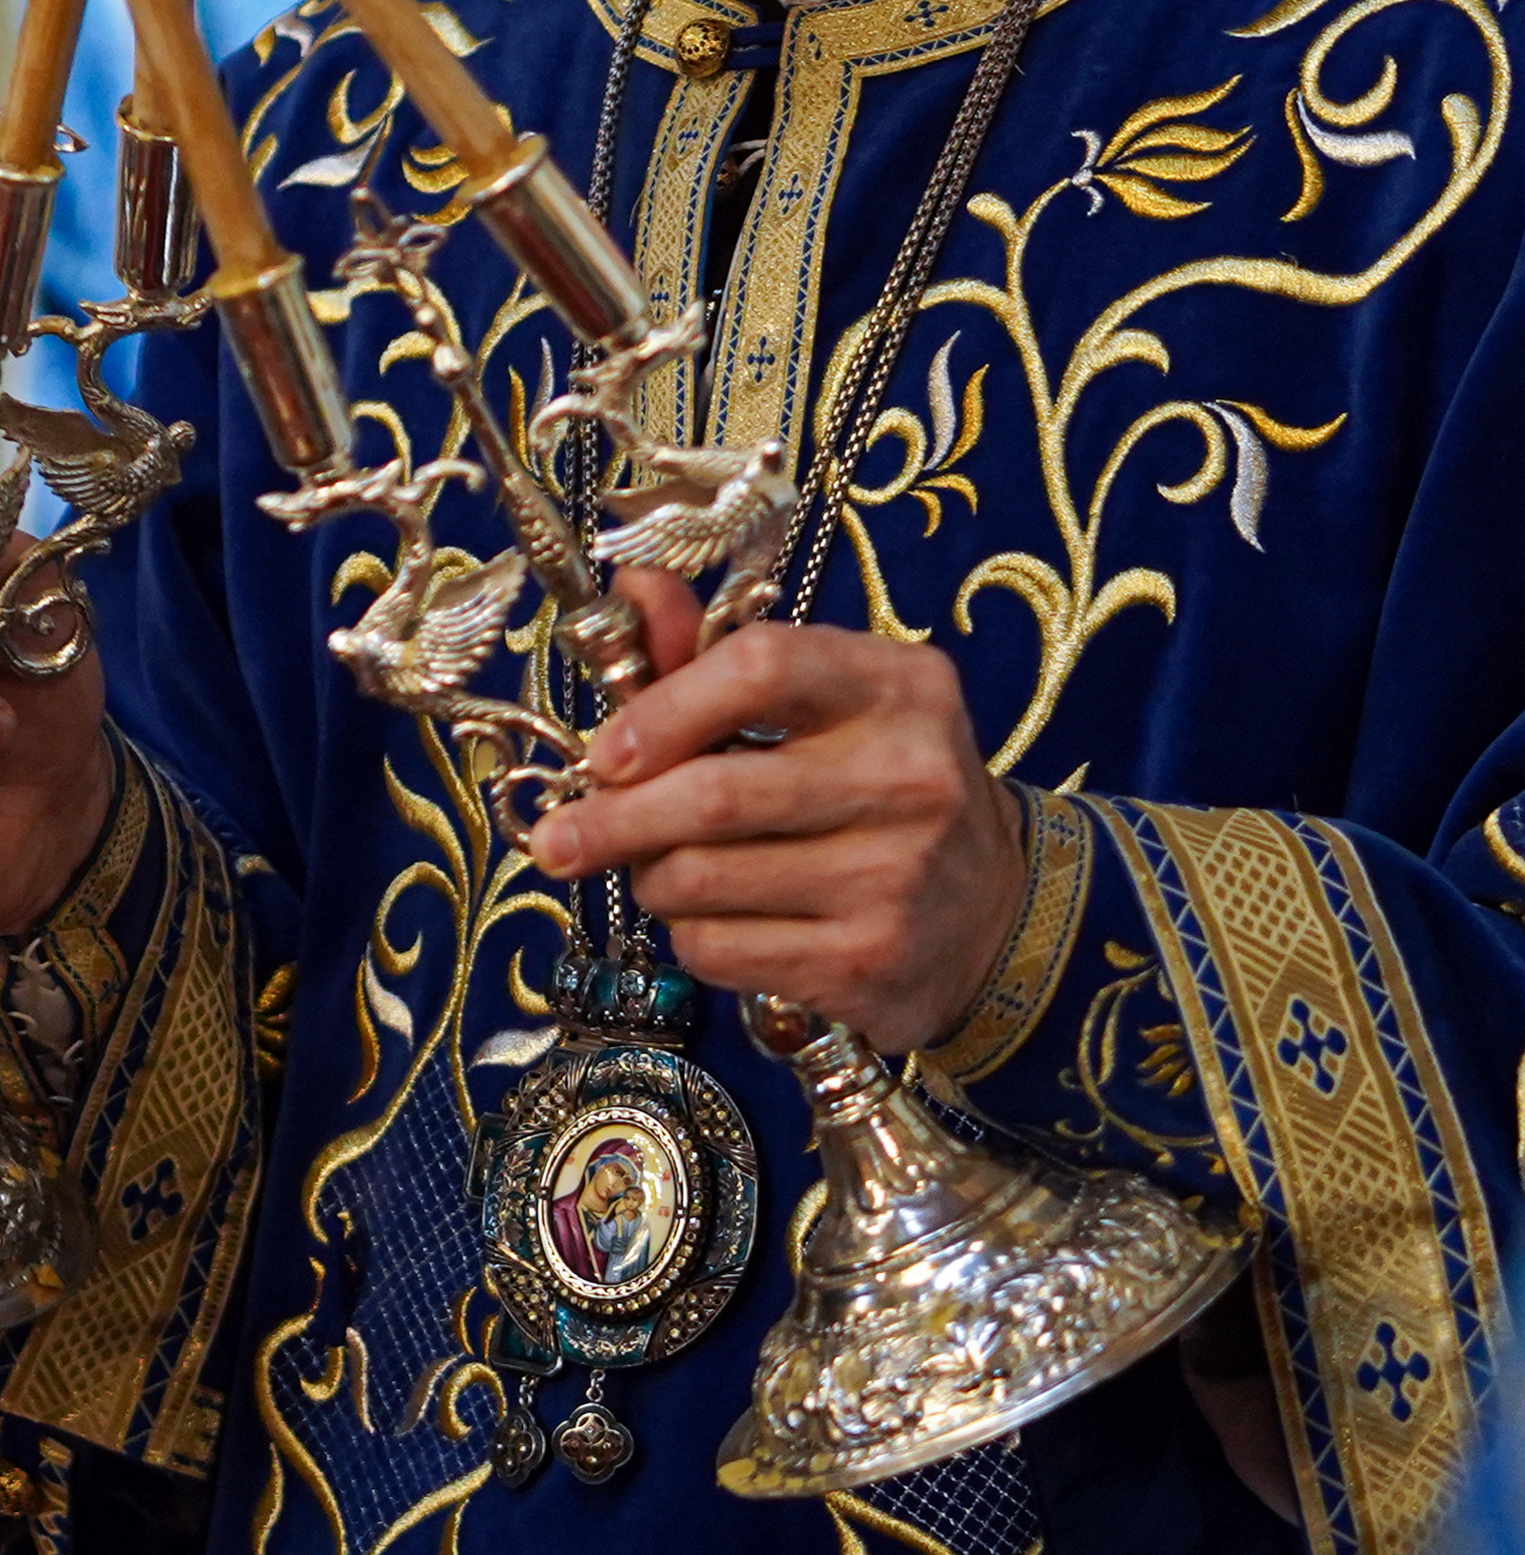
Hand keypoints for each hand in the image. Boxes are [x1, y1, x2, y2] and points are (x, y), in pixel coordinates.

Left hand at [527, 569, 1024, 1053]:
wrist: (995, 911)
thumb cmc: (880, 782)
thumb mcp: (829, 701)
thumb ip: (719, 652)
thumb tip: (628, 588)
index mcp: (899, 685)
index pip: (760, 666)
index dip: (662, 707)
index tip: (604, 752)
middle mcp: (910, 778)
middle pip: (716, 796)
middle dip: (614, 818)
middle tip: (558, 837)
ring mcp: (895, 880)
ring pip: (704, 881)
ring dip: (651, 877)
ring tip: (656, 867)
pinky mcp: (870, 966)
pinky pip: (723, 951)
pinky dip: (691, 934)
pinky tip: (714, 917)